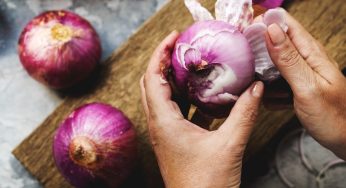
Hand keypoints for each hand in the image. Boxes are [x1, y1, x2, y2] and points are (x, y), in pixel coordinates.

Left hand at [140, 31, 263, 187]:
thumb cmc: (206, 183)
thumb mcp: (229, 144)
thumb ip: (244, 114)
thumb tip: (255, 88)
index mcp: (164, 122)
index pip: (153, 77)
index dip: (160, 53)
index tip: (174, 37)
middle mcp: (159, 125)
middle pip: (152, 84)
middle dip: (163, 62)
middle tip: (182, 47)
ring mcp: (165, 133)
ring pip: (162, 97)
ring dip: (174, 80)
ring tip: (192, 65)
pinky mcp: (175, 141)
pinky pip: (175, 112)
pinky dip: (185, 98)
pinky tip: (203, 95)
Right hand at [265, 10, 345, 158]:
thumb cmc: (333, 117)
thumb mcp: (307, 86)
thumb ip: (288, 59)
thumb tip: (271, 30)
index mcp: (310, 52)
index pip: (283, 23)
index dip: (263, 24)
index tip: (246, 36)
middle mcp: (305, 58)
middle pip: (274, 42)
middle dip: (259, 53)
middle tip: (252, 70)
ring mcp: (300, 72)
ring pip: (271, 64)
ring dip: (264, 76)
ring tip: (269, 91)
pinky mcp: (296, 86)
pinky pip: (275, 81)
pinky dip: (271, 90)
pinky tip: (278, 101)